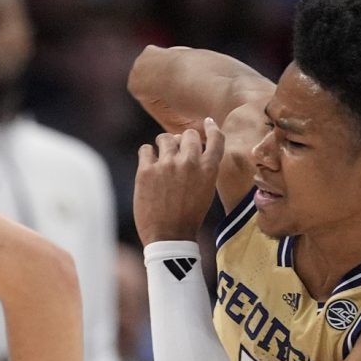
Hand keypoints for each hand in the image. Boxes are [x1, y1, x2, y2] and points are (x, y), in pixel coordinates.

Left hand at [133, 117, 227, 245]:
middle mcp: (189, 162)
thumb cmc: (189, 216)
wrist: (168, 237)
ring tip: (161, 156)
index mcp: (209, 168)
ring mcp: (166, 165)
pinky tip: (148, 164)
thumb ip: (203, 168)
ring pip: (165, 138)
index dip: (210, 127)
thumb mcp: (206, 191)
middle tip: (177, 149)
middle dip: (183, 140)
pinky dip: (147, 154)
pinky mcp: (146, 171)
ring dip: (164, 144)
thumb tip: (192, 149)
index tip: (206, 123)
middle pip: (188, 134)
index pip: (215, 138)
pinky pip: (145, 149)